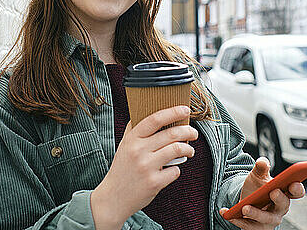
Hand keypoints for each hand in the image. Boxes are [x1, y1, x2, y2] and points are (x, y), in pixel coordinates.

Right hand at [91, 105, 197, 229]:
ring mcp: (146, 167)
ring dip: (188, 149)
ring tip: (189, 150)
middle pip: (171, 134)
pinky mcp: (154, 182)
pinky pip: (175, 170)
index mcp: (132, 139)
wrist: (113, 198)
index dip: (172, 112)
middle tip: (193, 133)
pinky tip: (173, 169)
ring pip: (177, 150)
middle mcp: (138, 151)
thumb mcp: (124, 146)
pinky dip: (177, 169)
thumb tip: (147, 111)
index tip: (185, 109)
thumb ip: (134, 130)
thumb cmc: (121, 169)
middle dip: (188, 131)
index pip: (154, 119)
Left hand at [219, 157, 304, 228]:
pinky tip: (226, 212)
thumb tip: (262, 161)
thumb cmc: (257, 188)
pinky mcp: (256, 228)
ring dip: (256, 213)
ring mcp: (269, 220)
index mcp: (284, 193)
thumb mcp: (258, 176)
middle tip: (273, 192)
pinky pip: (248, 226)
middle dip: (279, 199)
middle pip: (283, 206)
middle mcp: (279, 209)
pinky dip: (237, 219)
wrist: (246, 201)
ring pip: (266, 219)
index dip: (297, 188)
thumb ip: (261, 168)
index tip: (294, 183)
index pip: (296, 192)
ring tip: (245, 207)